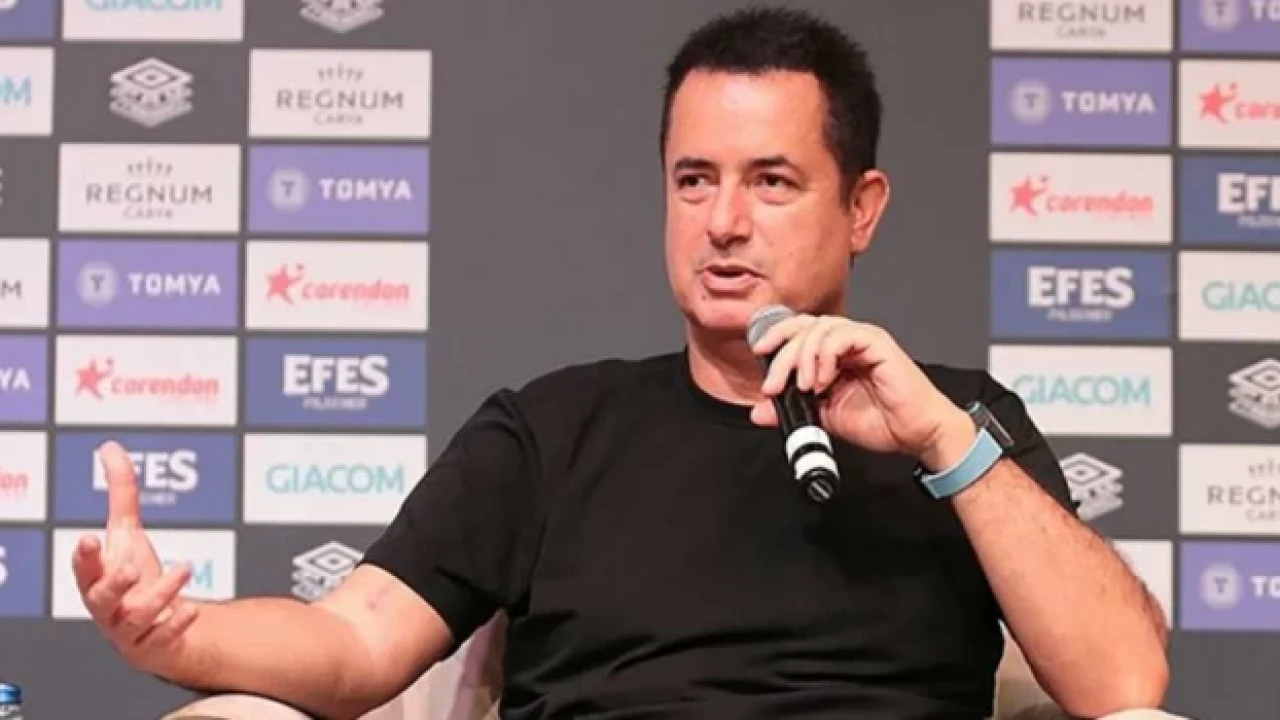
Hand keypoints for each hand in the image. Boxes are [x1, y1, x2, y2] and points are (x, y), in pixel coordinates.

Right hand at [72, 441, 199, 673]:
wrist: (161, 625)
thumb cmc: (136, 578)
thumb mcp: (128, 534)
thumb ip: (120, 493)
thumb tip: (110, 447)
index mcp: (97, 578)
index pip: (83, 569)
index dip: (85, 556)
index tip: (90, 539)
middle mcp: (108, 606)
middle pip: (100, 599)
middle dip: (113, 584)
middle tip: (130, 567)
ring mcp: (129, 629)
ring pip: (136, 618)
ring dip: (160, 594)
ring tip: (184, 568)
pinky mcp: (152, 647)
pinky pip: (160, 641)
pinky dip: (174, 625)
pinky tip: (189, 610)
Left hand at [748, 314, 974, 469]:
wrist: (916, 433)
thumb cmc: (881, 422)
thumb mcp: (825, 417)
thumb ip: (794, 409)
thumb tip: (759, 411)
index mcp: (835, 353)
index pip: (800, 331)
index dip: (777, 336)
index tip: (759, 353)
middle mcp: (848, 341)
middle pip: (805, 327)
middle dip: (783, 355)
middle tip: (773, 385)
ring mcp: (863, 339)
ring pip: (820, 328)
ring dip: (802, 357)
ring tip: (804, 386)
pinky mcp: (877, 343)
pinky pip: (842, 335)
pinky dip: (825, 355)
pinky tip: (822, 380)